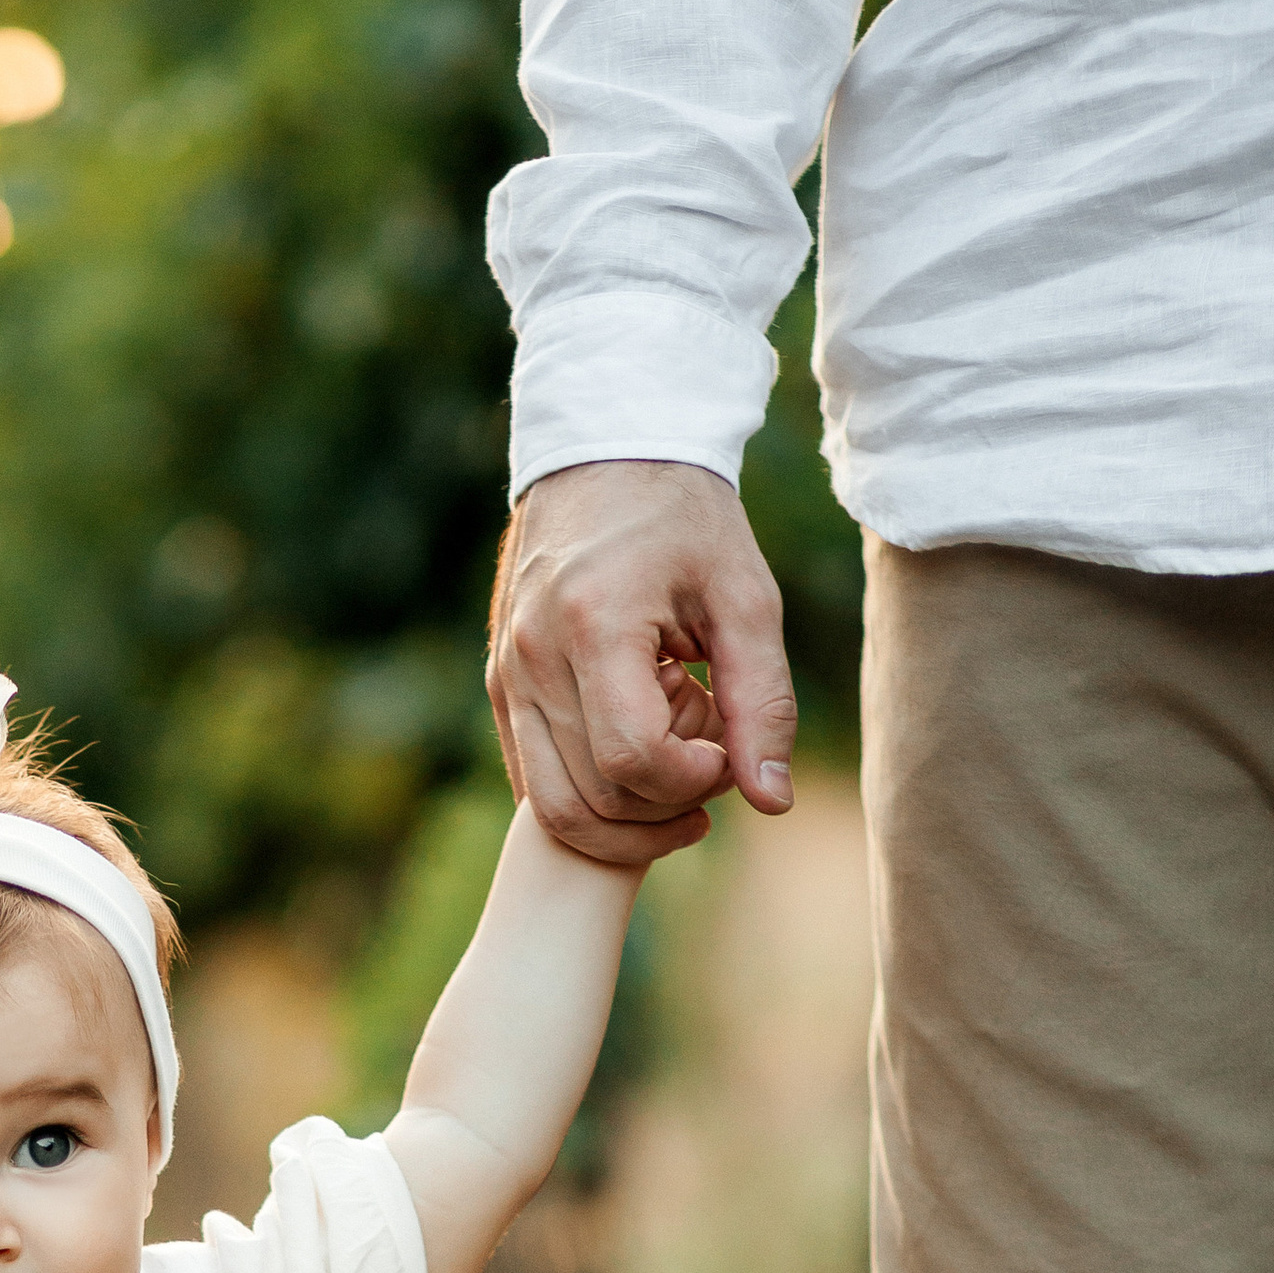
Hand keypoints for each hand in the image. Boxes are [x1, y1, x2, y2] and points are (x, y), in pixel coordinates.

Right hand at [488, 459, 796, 866]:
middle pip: (593, 799)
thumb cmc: (685, 520)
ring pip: (554, 810)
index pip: (633, 760)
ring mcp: (506, 678)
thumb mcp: (745, 598)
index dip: (693, 780)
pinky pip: (536, 785)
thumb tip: (773, 803)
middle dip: (665, 805)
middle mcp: (533, 659)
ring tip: (676, 766)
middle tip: (710, 758)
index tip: (728, 748)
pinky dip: (592, 798)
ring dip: (627, 818)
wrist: (604, 454)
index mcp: (595, 626)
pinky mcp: (500, 688)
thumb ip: (764, 702)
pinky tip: (639, 759)